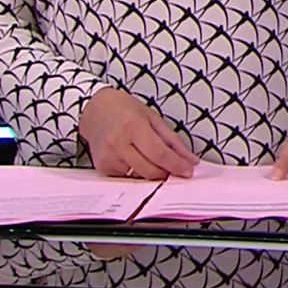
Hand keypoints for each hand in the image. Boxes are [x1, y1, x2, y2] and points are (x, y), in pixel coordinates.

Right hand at [79, 87, 199, 179]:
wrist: (96, 110)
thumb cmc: (125, 110)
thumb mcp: (153, 118)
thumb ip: (173, 141)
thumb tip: (191, 160)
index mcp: (133, 126)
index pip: (159, 154)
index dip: (176, 165)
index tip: (187, 171)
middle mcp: (118, 143)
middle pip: (150, 170)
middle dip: (166, 173)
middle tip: (174, 168)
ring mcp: (108, 157)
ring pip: (139, 176)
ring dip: (151, 172)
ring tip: (148, 155)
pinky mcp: (102, 167)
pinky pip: (127, 178)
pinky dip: (136, 172)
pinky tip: (134, 157)